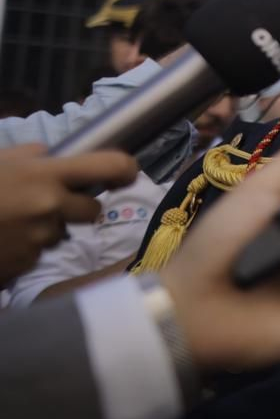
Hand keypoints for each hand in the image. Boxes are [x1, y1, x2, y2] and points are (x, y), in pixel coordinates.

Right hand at [0, 144, 137, 281]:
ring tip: (12, 221)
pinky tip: (3, 239)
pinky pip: (39, 254)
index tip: (127, 173)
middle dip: (77, 207)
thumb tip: (53, 154)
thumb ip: (30, 155)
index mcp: (46, 174)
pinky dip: (26, 248)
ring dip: (47, 228)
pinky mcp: (26, 264)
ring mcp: (39, 238)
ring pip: (62, 233)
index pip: (109, 167)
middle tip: (49, 202)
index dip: (125, 169)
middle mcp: (50, 207)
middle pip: (92, 210)